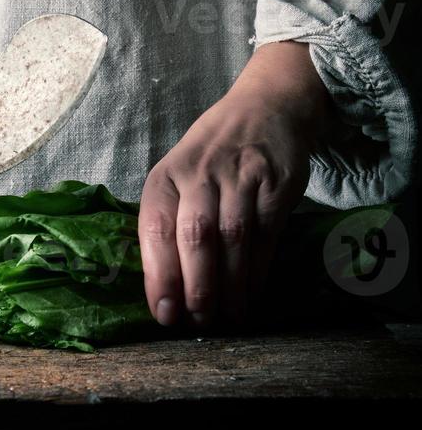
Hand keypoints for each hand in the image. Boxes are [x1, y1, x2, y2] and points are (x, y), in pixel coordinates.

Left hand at [139, 41, 330, 330]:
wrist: (266, 107)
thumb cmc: (212, 153)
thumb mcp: (179, 173)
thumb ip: (170, 219)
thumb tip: (162, 285)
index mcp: (166, 176)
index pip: (155, 228)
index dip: (159, 274)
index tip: (164, 313)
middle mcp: (199, 175)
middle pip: (195, 237)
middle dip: (197, 287)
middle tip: (199, 323)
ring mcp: (239, 178)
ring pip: (232, 240)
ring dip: (230, 286)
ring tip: (228, 317)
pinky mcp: (275, 184)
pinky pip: (265, 235)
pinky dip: (258, 270)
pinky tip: (252, 292)